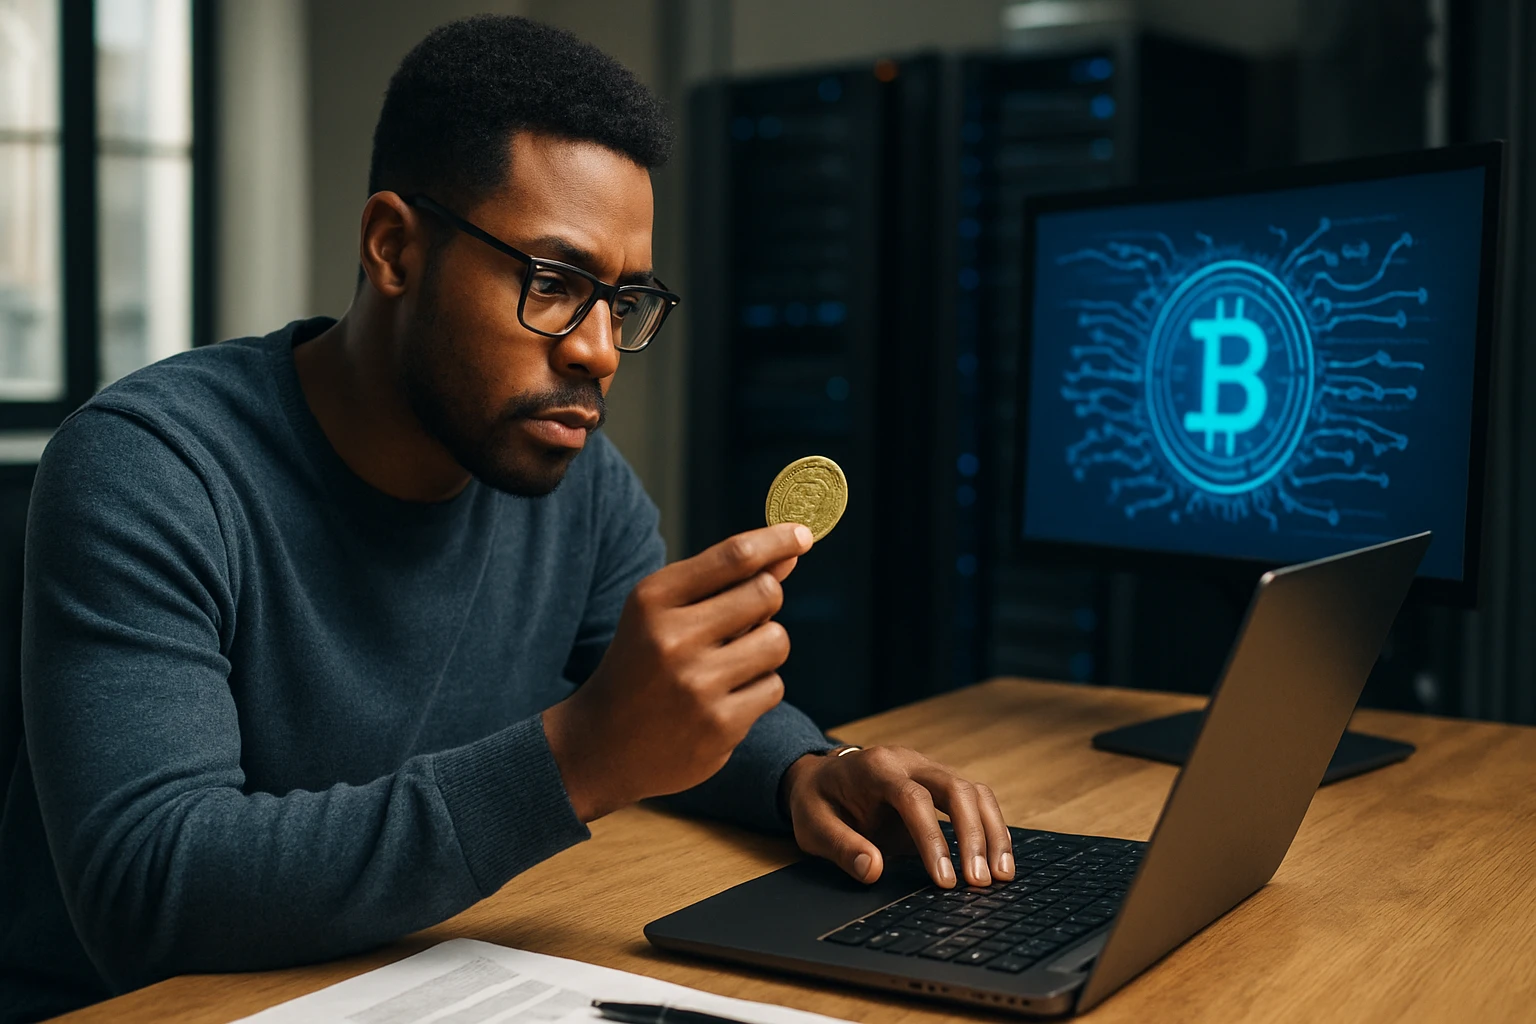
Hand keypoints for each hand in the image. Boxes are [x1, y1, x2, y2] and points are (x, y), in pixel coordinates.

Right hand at [542, 523, 812, 821]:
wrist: (602, 746)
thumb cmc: (642, 666)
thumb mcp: (664, 614)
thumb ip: (724, 582)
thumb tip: (790, 553)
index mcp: (653, 600)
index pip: (734, 556)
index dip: (777, 540)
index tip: (802, 535)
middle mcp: (673, 638)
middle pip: (766, 594)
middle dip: (765, 602)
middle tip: (742, 621)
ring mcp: (697, 684)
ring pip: (777, 641)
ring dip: (764, 649)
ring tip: (729, 665)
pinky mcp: (719, 726)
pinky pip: (773, 687)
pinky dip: (757, 690)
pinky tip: (723, 700)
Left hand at [780, 746, 1014, 887]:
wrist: (821, 777)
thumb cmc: (817, 802)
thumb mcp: (813, 826)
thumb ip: (841, 846)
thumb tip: (874, 870)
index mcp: (876, 768)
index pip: (913, 798)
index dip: (932, 839)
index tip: (944, 880)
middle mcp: (909, 761)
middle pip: (956, 789)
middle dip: (973, 837)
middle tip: (980, 882)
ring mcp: (929, 769)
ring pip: (975, 792)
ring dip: (992, 833)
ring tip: (1001, 877)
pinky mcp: (941, 784)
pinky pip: (976, 800)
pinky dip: (991, 828)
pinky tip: (998, 861)